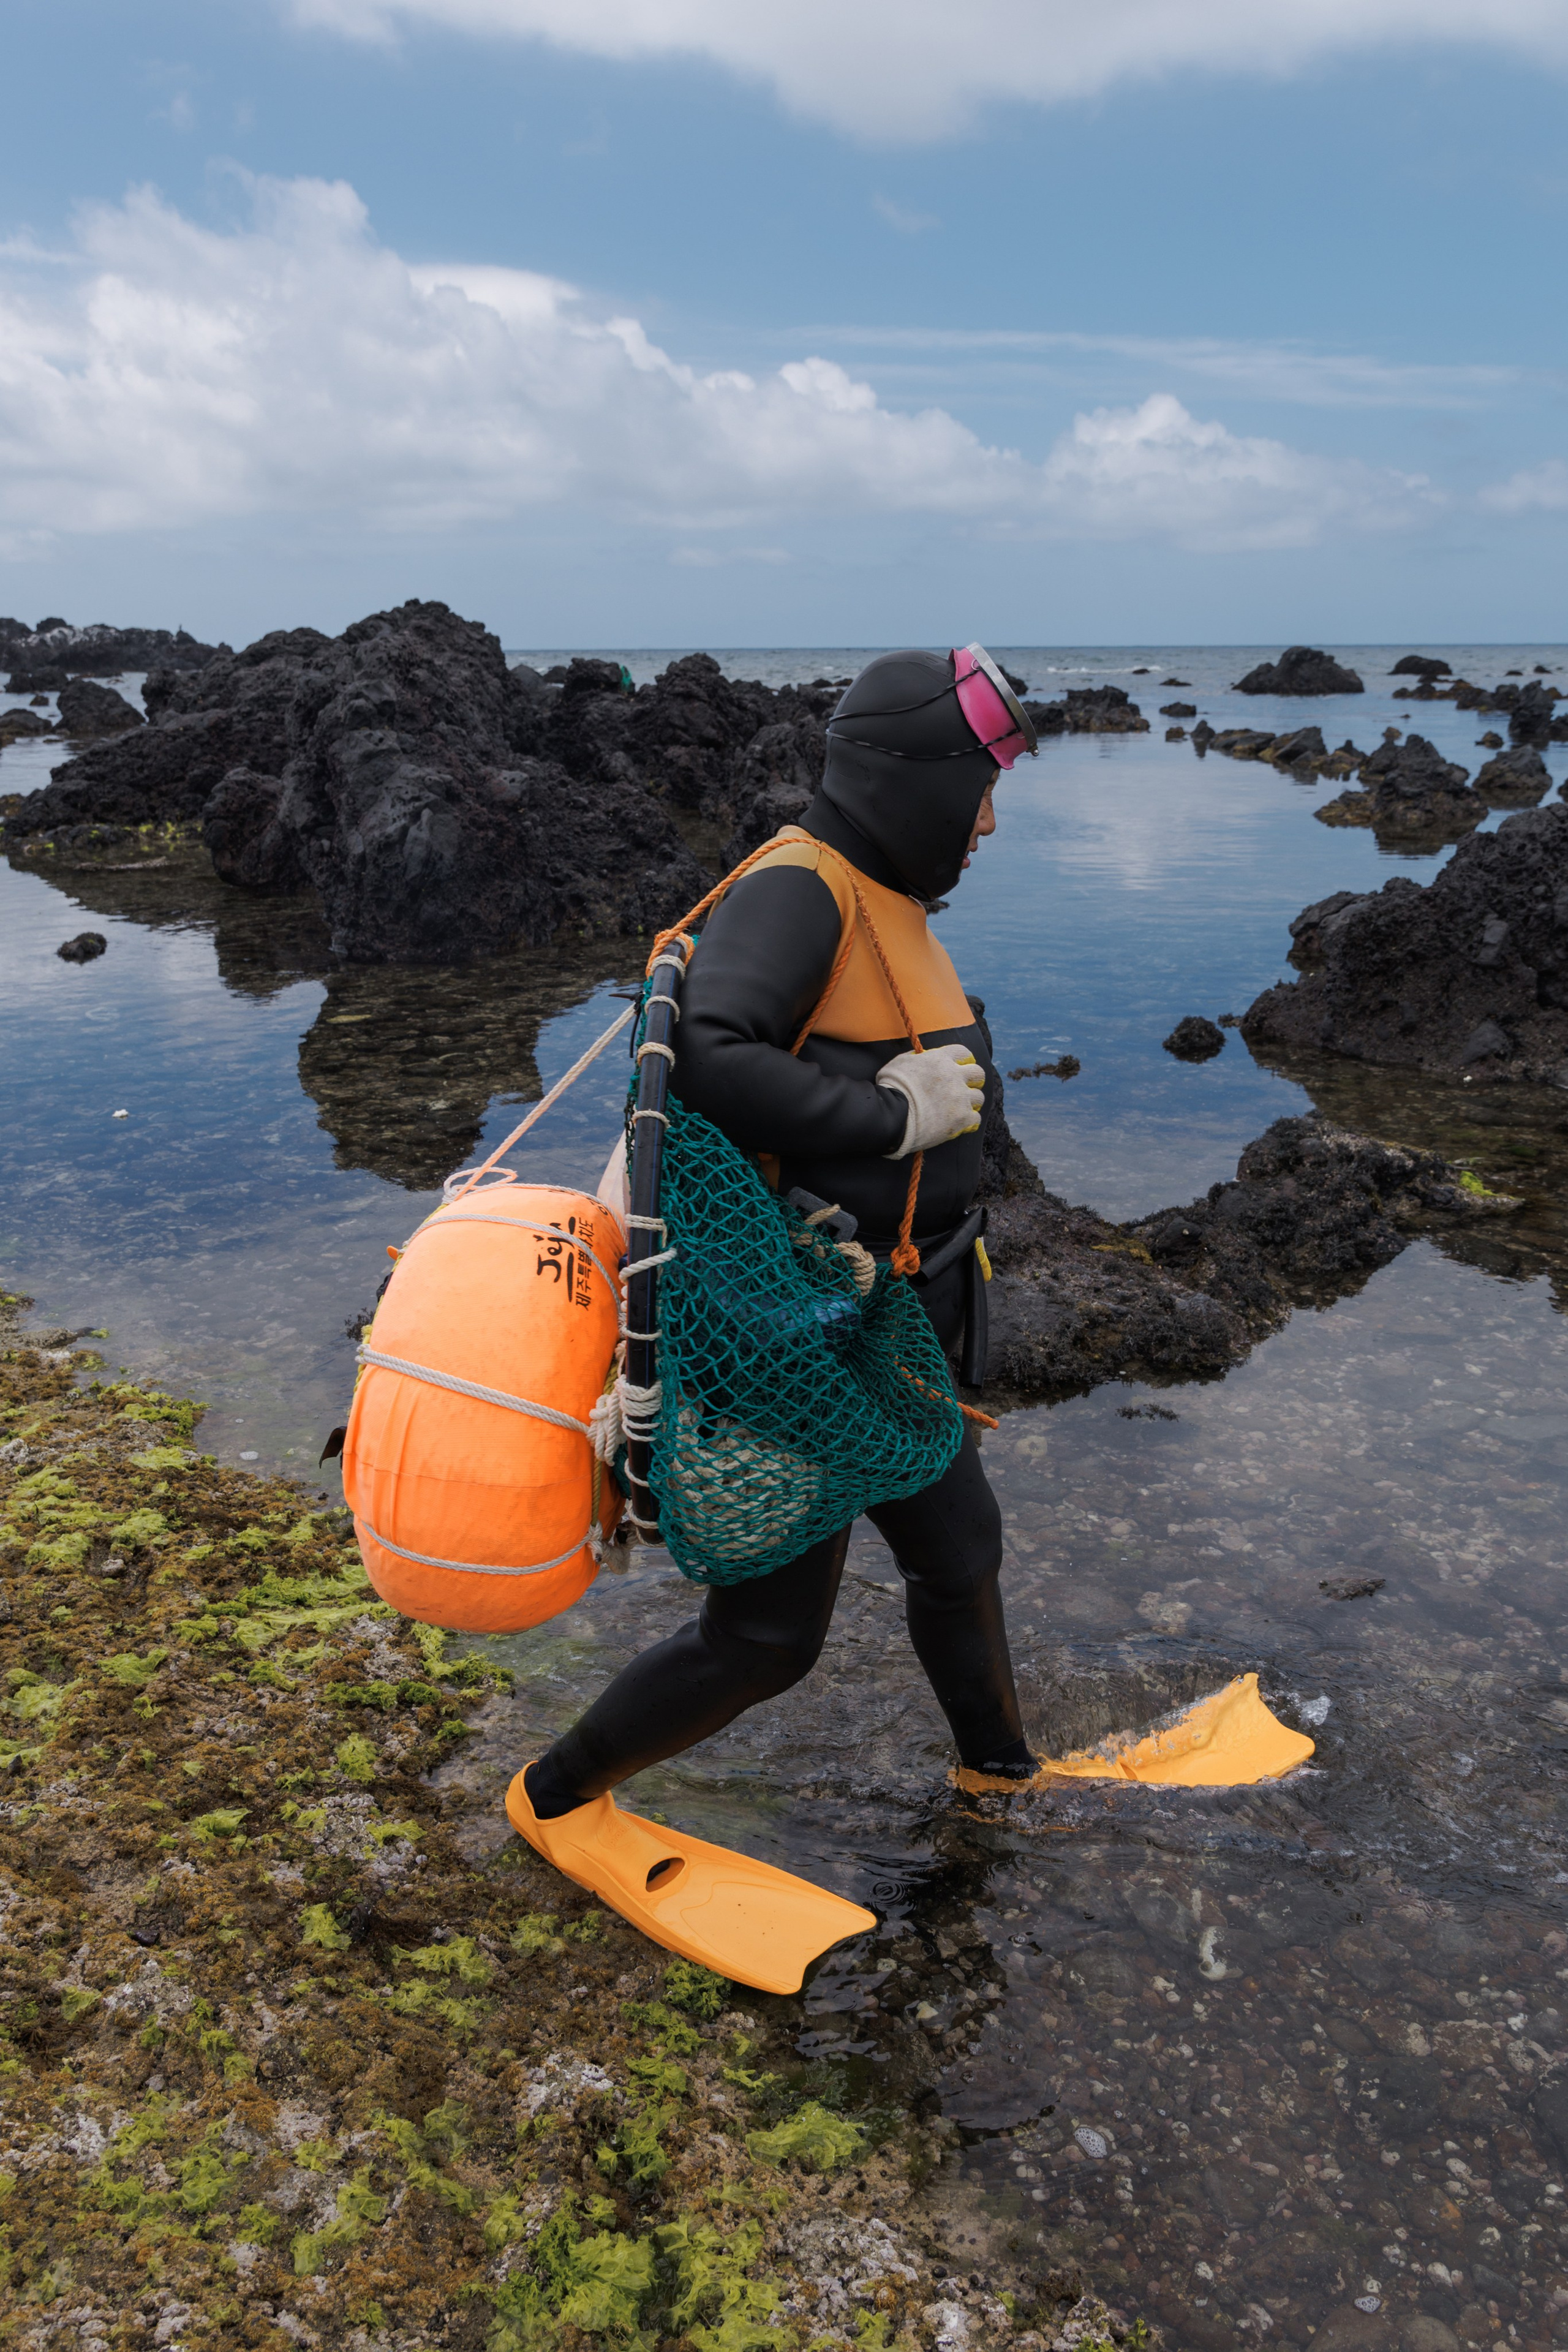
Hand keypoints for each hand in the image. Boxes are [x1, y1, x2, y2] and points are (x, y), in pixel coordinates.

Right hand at [876, 1043, 985, 1158]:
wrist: (893, 1115)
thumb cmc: (891, 1088)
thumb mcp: (900, 1062)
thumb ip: (917, 1058)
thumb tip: (921, 1057)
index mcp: (941, 1059)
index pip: (963, 1053)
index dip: (964, 1060)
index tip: (961, 1067)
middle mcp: (955, 1076)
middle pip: (978, 1074)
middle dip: (973, 1080)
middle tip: (964, 1088)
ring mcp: (960, 1097)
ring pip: (978, 1097)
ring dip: (970, 1102)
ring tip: (959, 1109)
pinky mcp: (962, 1118)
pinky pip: (975, 1118)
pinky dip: (968, 1121)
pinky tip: (958, 1123)